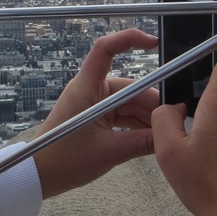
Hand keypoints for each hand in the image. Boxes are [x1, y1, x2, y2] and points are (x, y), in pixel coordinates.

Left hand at [33, 29, 159, 198]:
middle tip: (176, 118)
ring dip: (147, 115)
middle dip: (153, 101)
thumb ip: (143, 142)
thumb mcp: (109, 152)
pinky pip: (123, 113)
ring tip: (167, 132)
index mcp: (87, 88)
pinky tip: (154, 135)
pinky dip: (137, 123)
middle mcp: (90, 90)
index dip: (129, 39)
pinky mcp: (95, 116)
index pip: (106, 49)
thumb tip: (169, 134)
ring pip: (129, 102)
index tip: (154, 43)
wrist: (41, 176)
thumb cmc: (64, 161)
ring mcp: (93, 103)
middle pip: (130, 86)